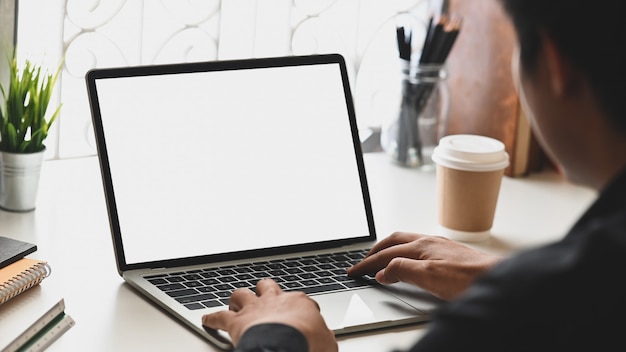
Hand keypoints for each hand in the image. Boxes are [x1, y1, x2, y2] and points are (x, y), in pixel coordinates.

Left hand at [202, 279, 337, 351]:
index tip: (300, 319)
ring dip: (238, 299)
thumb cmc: (308, 344)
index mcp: (299, 303)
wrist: (286, 346)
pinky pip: (219, 317)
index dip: (298, 309)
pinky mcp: (237, 322)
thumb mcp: (328, 343)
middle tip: (264, 297)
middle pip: (268, 287)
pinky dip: (212, 319)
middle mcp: (275, 300)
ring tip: (234, 303)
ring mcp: (255, 309)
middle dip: (265, 291)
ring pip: (242, 294)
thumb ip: (325, 338)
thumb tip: (326, 340)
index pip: (299, 300)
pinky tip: (206, 320)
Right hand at [347, 232, 501, 300]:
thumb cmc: (468, 279)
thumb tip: (383, 271)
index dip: (368, 263)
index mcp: (421, 246)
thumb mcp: (429, 277)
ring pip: (406, 244)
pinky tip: (409, 262)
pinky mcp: (449, 254)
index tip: (354, 271)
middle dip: (375, 251)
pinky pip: (418, 249)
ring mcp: (440, 246)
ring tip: (381, 260)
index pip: (386, 254)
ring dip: (389, 250)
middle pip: (394, 242)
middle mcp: (429, 242)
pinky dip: (404, 254)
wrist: (498, 280)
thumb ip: (402, 271)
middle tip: (362, 262)